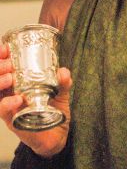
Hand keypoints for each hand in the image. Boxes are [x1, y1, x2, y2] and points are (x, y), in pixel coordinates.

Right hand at [0, 43, 71, 157]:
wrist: (57, 134)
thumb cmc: (54, 110)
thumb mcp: (61, 92)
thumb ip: (63, 81)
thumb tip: (63, 71)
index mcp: (19, 81)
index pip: (4, 66)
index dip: (1, 55)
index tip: (5, 48)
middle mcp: (10, 92)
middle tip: (8, 63)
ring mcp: (9, 106)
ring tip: (9, 78)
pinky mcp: (11, 120)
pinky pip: (3, 110)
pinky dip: (7, 103)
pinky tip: (17, 99)